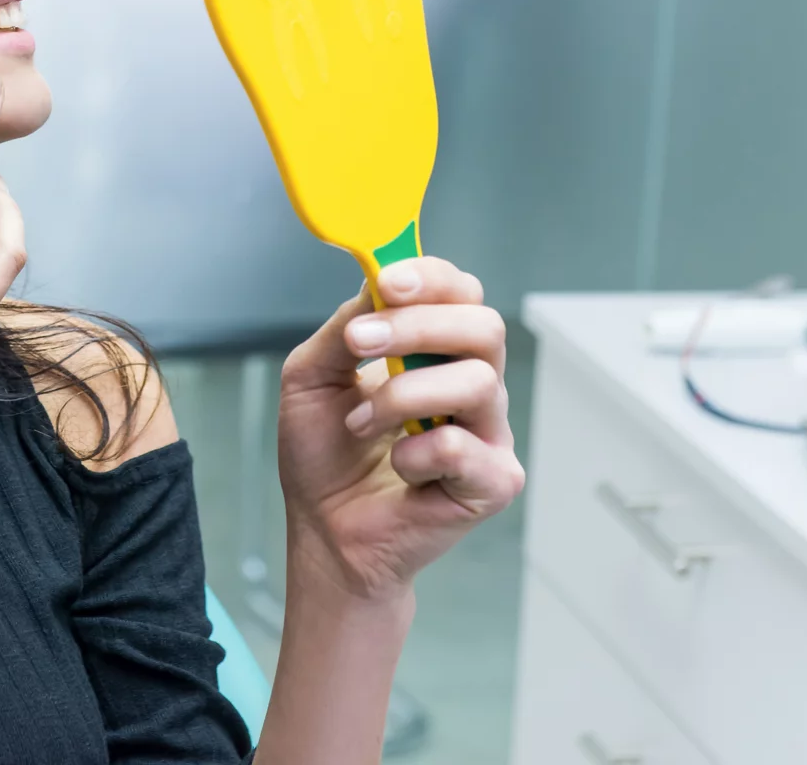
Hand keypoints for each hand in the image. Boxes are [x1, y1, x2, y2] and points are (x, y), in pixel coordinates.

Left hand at [276, 257, 524, 601]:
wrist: (323, 528)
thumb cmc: (324, 452)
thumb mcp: (313, 375)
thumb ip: (346, 327)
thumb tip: (376, 282)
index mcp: (435, 351)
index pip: (460, 293)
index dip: (430, 278)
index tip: (387, 281)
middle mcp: (472, 384)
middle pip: (483, 326)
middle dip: (417, 326)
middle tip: (359, 344)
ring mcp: (489, 433)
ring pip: (475, 382)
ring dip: (400, 396)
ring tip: (359, 424)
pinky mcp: (493, 481)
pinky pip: (462, 447)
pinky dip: (413, 453)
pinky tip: (396, 468)